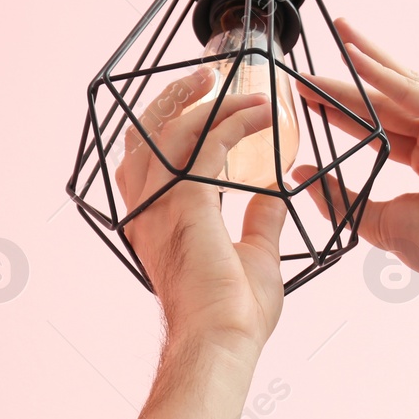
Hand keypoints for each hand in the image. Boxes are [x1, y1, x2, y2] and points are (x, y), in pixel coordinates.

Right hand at [115, 65, 289, 357]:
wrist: (224, 340)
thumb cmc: (234, 315)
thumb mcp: (255, 257)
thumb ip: (260, 219)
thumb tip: (275, 193)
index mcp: (156, 224)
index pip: (149, 160)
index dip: (171, 127)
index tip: (204, 106)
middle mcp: (147, 210)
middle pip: (143, 134)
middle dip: (174, 100)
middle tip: (208, 78)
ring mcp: (158, 205)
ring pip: (168, 130)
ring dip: (203, 101)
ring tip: (234, 85)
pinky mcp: (184, 201)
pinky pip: (205, 143)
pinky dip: (232, 121)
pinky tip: (260, 114)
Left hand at [289, 19, 418, 295]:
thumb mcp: (377, 218)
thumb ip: (340, 196)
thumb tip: (300, 176)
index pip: (384, 128)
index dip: (348, 114)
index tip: (315, 100)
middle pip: (392, 99)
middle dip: (355, 77)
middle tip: (321, 59)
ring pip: (401, 87)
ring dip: (366, 62)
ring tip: (338, 33)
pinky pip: (412, 91)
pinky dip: (382, 73)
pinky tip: (354, 56)